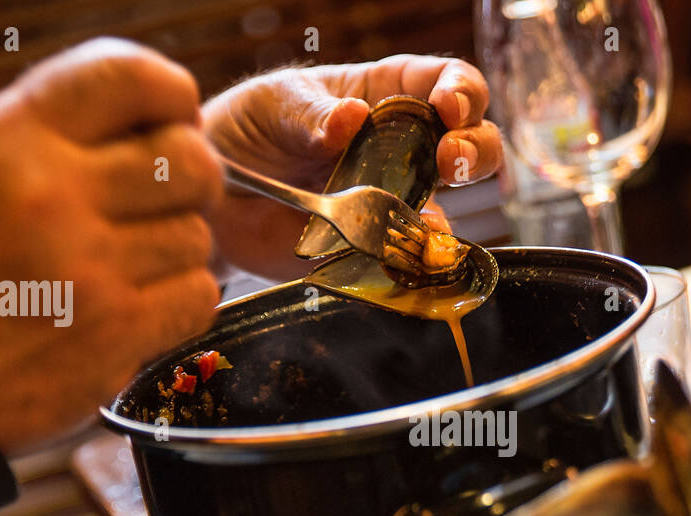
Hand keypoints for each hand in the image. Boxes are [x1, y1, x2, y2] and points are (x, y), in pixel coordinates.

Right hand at [0, 38, 222, 454]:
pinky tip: (140, 309)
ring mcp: (91, 267)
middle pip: (188, 161)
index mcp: (11, 140)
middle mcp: (54, 194)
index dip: (170, 95)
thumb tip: (153, 124)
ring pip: (196, 235)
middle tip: (163, 205)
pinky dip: (180, 303)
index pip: (127, 77)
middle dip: (189, 183)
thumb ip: (51, 138)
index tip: (175, 118)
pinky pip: (198, 295)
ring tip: (129, 269)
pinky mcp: (117, 332)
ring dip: (176, 253)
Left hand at [203, 55, 502, 278]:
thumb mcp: (273, 104)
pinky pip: (412, 254)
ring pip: (451, 204)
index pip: (444, 80)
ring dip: (452, 211)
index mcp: (383, 94)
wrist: (215, 197)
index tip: (448, 107)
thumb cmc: (247, 129)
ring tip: (426, 219)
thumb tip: (351, 119)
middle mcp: (402, 146)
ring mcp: (394, 197)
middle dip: (475, 148)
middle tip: (449, 159)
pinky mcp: (377, 243)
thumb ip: (310, 113)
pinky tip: (407, 256)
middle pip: (471, 141)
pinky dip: (417, 258)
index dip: (461, 90)